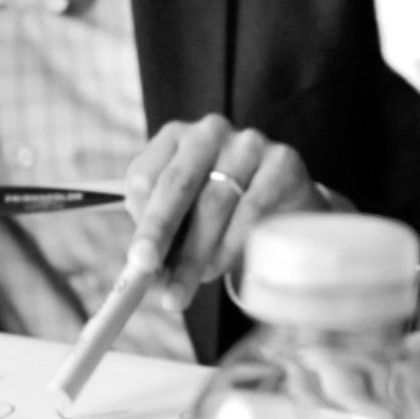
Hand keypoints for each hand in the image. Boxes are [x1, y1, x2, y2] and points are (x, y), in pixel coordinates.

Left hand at [121, 114, 334, 308]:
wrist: (284, 207)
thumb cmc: (221, 212)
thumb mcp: (183, 218)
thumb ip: (161, 239)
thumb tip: (141, 275)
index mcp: (175, 138)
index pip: (145, 175)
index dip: (138, 218)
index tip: (135, 260)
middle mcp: (209, 132)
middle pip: (177, 183)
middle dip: (159, 231)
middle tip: (146, 270)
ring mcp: (248, 142)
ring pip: (214, 201)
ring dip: (195, 252)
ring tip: (185, 287)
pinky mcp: (282, 160)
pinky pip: (252, 207)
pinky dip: (231, 243)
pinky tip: (220, 268)